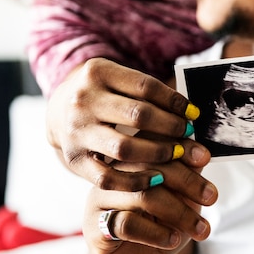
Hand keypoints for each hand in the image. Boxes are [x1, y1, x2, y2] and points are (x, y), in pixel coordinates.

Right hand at [47, 57, 210, 190]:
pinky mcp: (74, 160)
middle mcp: (83, 101)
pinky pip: (108, 177)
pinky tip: (157, 178)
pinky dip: (135, 181)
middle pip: (138, 115)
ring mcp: (77, 132)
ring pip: (125, 148)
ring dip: (158, 152)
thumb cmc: (103, 94)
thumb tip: (191, 113)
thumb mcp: (118, 80)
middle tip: (188, 134)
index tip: (194, 113)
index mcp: (98, 73)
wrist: (59, 111)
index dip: (174, 102)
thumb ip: (148, 92)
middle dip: (170, 127)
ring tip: (177, 153)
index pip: (146, 87)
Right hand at [83, 160, 216, 253]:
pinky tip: (173, 240)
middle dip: (187, 182)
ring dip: (179, 212)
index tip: (205, 159)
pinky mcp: (95, 229)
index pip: (152, 144)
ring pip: (141, 196)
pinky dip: (156, 232)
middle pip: (149, 168)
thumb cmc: (160, 227)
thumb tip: (201, 155)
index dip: (181, 148)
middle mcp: (111, 176)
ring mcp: (99, 201)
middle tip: (211, 197)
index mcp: (129, 161)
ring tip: (200, 228)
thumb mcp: (181, 199)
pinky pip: (126, 224)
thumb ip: (187, 176)